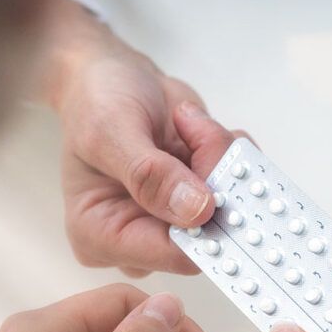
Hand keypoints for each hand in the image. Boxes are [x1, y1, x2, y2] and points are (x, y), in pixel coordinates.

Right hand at [42, 0, 244, 276]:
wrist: (112, 77)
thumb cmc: (95, 102)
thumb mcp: (111, 130)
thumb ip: (150, 174)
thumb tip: (197, 212)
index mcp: (99, 235)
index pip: (165, 254)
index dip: (202, 226)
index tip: (220, 182)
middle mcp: (137, 238)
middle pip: (203, 235)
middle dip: (214, 181)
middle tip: (201, 132)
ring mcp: (171, 221)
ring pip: (226, 210)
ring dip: (222, 160)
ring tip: (193, 123)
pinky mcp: (198, 201)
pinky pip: (236, 190)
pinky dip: (230, 155)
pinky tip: (203, 129)